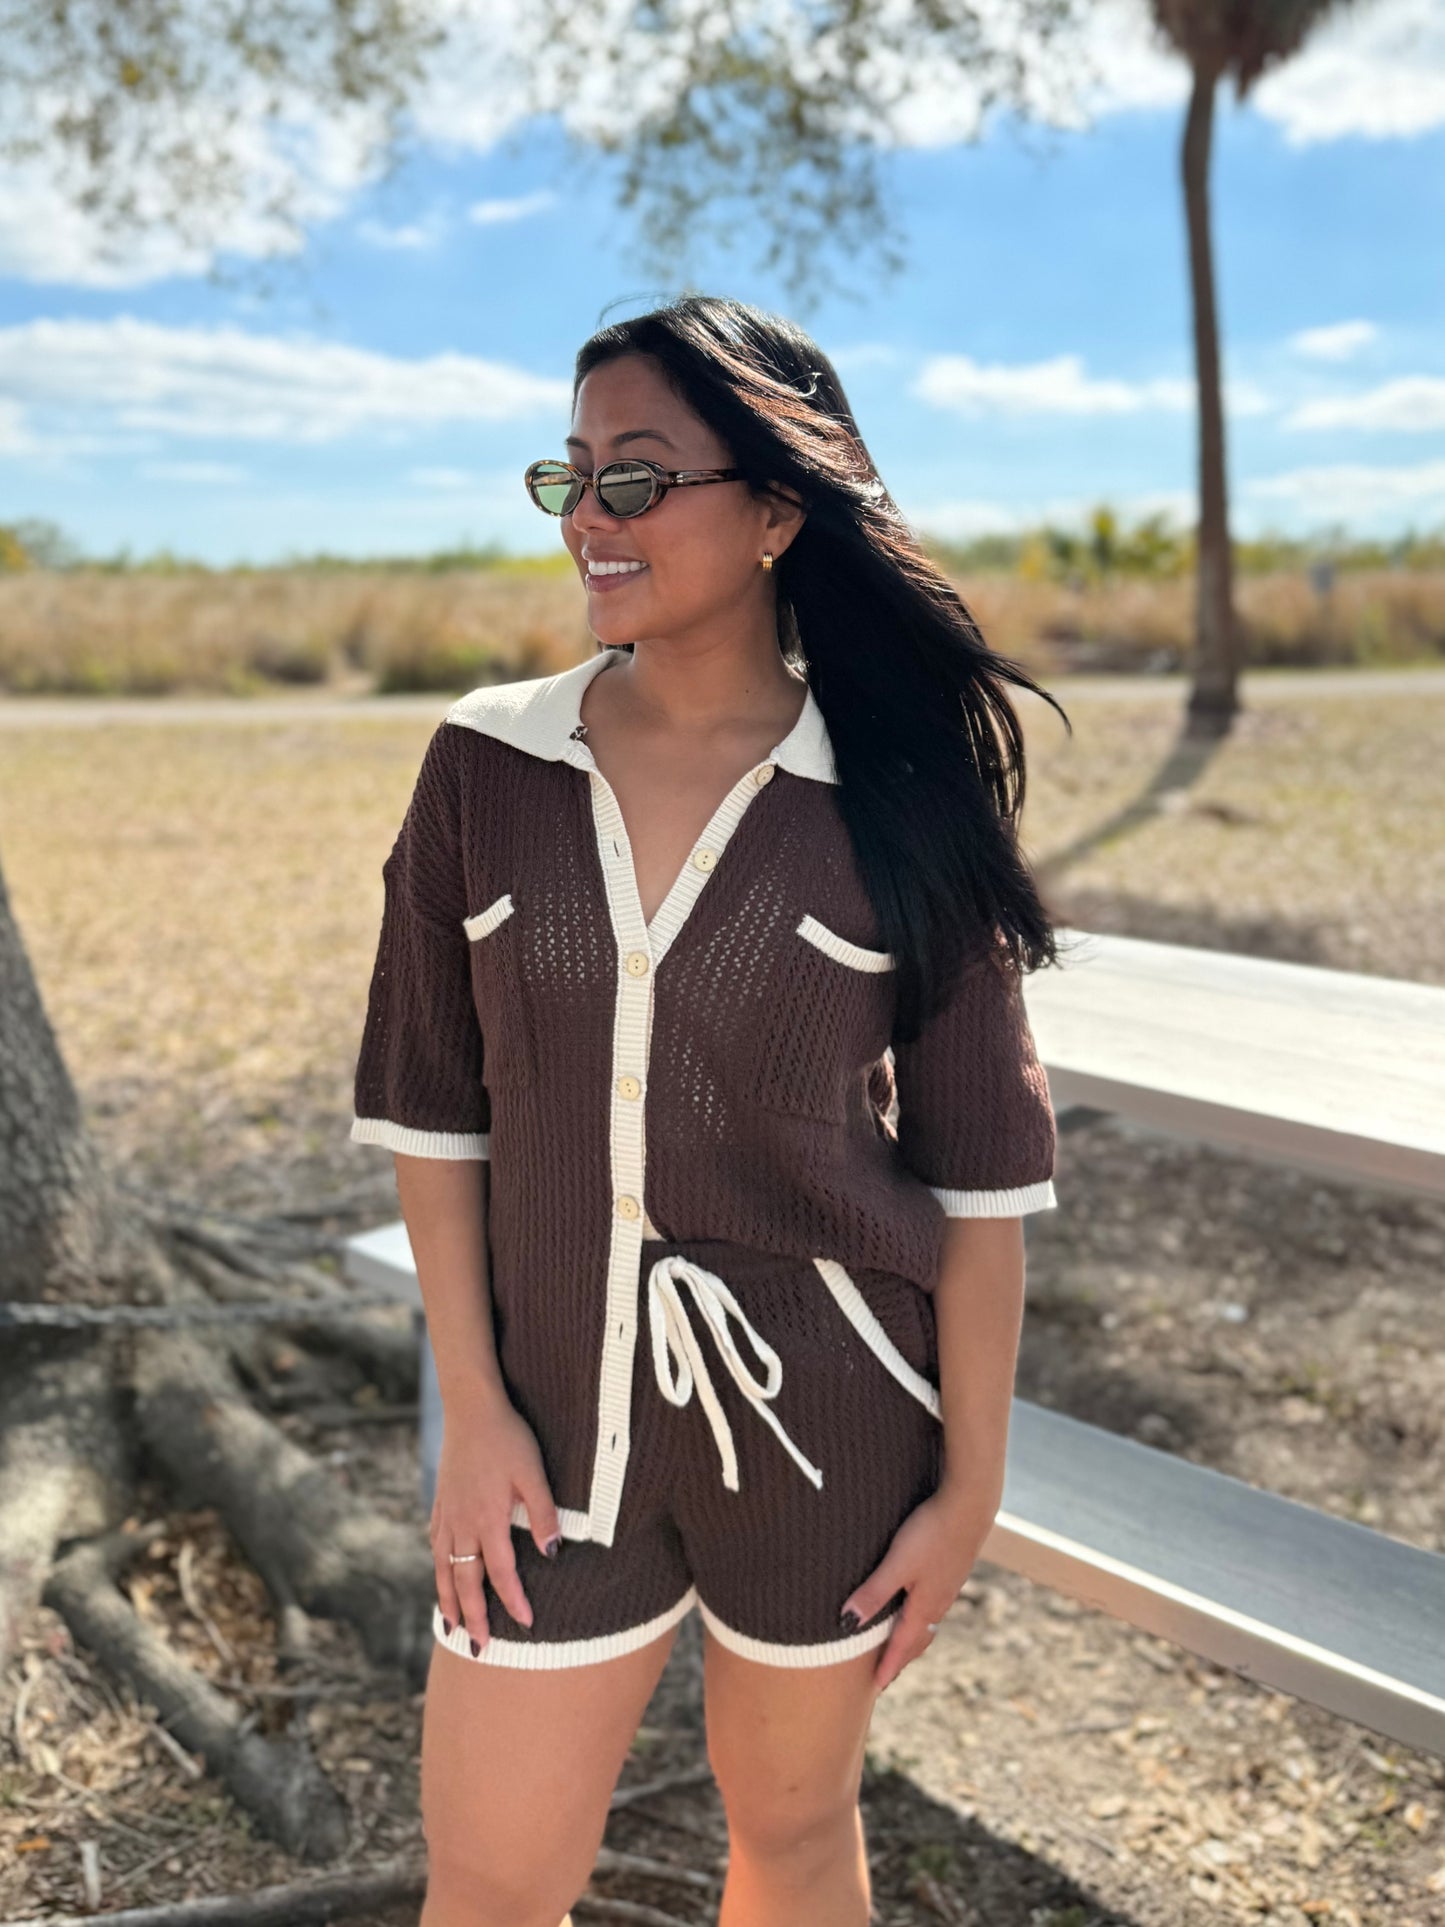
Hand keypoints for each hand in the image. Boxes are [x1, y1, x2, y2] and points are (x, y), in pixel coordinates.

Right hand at [429, 1387, 562, 1654]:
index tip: (525, 1624)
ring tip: (451, 1628)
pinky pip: (437, 1546)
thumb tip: (551, 1554)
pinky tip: (443, 1575)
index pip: (501, 1572)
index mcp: (488, 1519)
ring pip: (445, 1568)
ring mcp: (447, 1515)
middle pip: (466, 1581)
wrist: (471, 1408)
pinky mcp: (440, 1503)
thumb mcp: (534, 1473)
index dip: (512, 1601)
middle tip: (479, 1648)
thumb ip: (544, 1513)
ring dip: (449, 1601)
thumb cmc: (508, 1438)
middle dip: (473, 1617)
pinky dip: (439, 1568)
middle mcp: (462, 1524)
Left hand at [839, 1482, 997, 1693]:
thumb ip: (874, 1593)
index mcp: (924, 1605)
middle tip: (887, 1672)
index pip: (902, 1645)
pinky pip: (934, 1603)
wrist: (970, 1505)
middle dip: (902, 1656)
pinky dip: (922, 1615)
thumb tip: (848, 1623)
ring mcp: (948, 1585)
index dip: (888, 1665)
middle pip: (918, 1638)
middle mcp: (939, 1601)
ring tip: (901, 1643)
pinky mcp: (952, 1568)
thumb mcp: (897, 1564)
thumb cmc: (931, 1533)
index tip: (877, 1686)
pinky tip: (919, 1602)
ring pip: (927, 1620)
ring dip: (913, 1636)